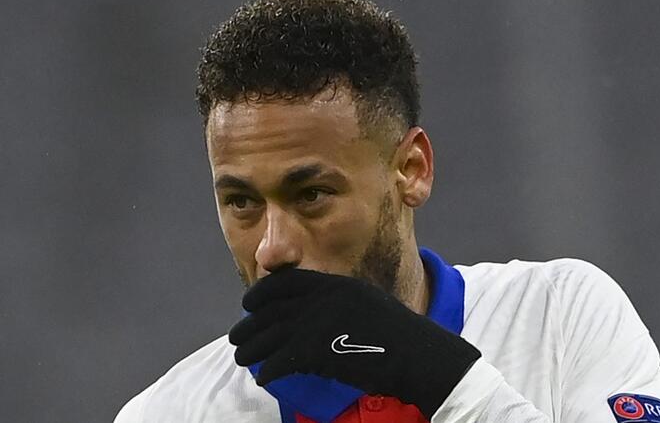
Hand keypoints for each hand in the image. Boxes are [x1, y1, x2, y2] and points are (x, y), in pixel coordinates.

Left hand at [228, 268, 480, 418]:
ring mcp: (321, 323)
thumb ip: (339, 304)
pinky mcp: (319, 351)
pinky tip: (265, 378)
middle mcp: (325, 298)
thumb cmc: (400, 338)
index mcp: (337, 284)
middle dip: (249, 325)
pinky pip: (281, 360)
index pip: (286, 282)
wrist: (422, 358)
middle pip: (272, 310)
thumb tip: (310, 314)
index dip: (262, 294)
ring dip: (251, 348)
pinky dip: (269, 370)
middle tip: (237, 337)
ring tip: (242, 358)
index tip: (248, 304)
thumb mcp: (368, 306)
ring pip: (270, 335)